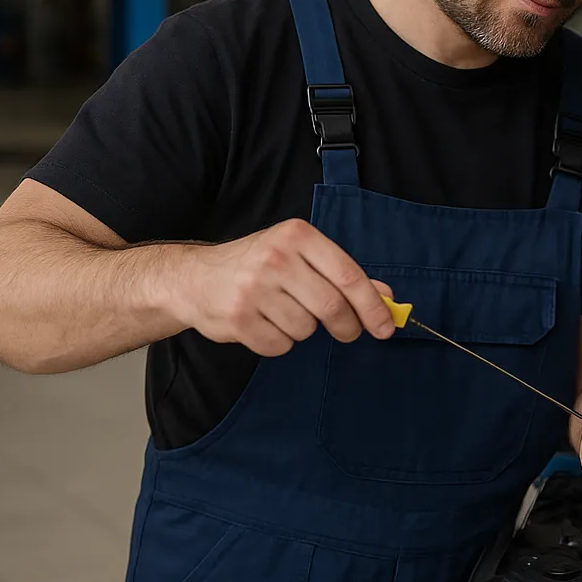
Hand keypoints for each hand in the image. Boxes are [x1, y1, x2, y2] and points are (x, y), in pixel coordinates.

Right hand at [173, 218, 396, 355]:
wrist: (194, 278)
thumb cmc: (258, 265)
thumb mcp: (300, 256)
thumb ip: (342, 274)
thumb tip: (387, 296)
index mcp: (297, 235)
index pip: (348, 275)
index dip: (372, 306)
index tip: (386, 326)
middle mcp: (275, 258)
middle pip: (331, 306)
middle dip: (347, 326)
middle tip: (348, 332)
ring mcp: (253, 288)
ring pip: (306, 328)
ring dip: (305, 330)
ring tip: (285, 314)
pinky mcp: (237, 318)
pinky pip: (280, 345)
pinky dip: (280, 343)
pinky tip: (265, 325)